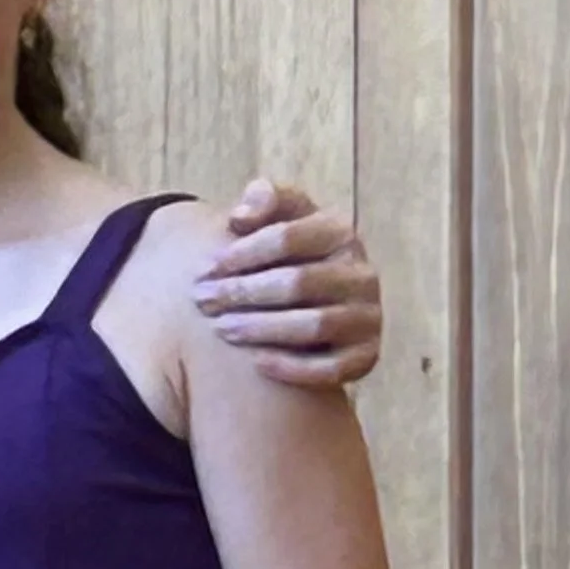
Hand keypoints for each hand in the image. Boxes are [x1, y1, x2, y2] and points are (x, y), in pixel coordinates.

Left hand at [194, 178, 382, 388]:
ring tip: (221, 328)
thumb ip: (265, 199)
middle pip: (297, 282)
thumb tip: (241, 216)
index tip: (204, 268)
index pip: (286, 237)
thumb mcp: (281, 218)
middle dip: (243, 292)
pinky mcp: (366, 357)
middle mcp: (361, 275)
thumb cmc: (288, 258)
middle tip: (202, 301)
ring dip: (261, 328)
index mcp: (340, 233)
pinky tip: (254, 363)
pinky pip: (329, 369)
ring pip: (313, 326)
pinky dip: (291, 367)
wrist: (318, 303)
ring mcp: (367, 318)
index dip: (241, 253)